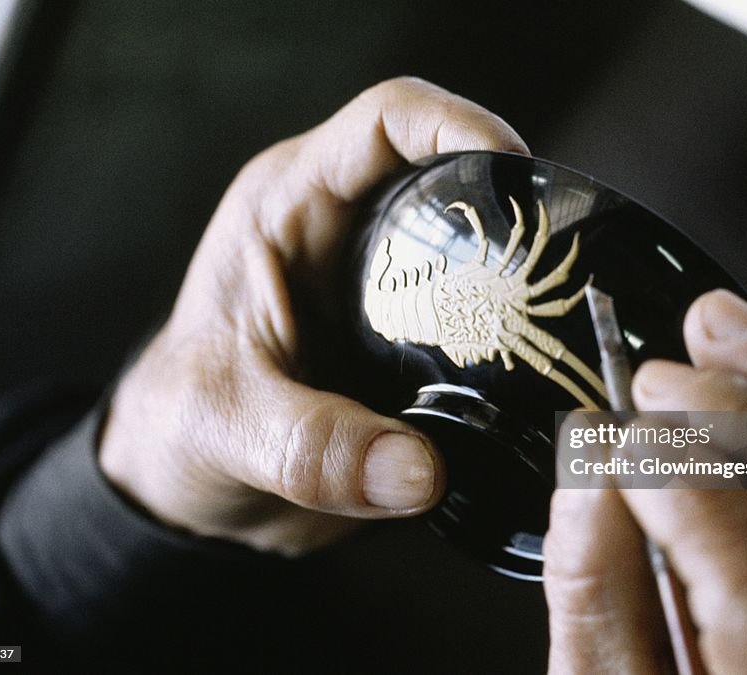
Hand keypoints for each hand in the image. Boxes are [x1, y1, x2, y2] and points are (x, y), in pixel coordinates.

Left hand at [98, 78, 527, 555]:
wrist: (192, 484)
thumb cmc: (182, 428)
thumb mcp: (228, 428)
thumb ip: (313, 449)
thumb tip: (421, 471)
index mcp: (288, 208)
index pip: (386, 122)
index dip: (457, 123)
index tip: (514, 166)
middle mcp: (344, 231)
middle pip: (449, 174)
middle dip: (510, 201)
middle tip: (557, 255)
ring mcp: (382, 286)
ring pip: (471, 248)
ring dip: (517, 273)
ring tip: (563, 312)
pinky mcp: (406, 339)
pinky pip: (474, 318)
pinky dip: (507, 337)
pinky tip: (536, 372)